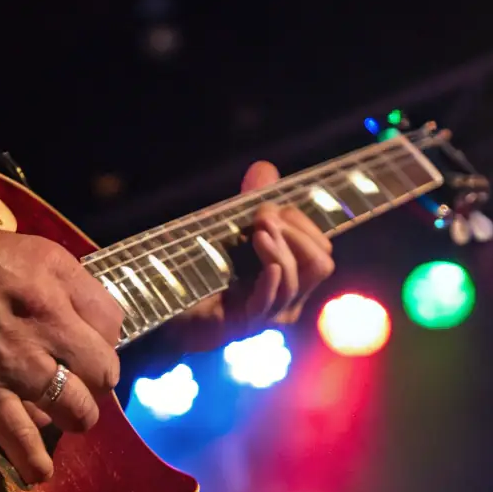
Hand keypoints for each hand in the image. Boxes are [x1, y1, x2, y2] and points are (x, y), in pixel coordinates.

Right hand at [0, 216, 124, 483]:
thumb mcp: (21, 248)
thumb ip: (55, 281)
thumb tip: (73, 317)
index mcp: (57, 280)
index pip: (113, 323)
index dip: (102, 339)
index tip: (83, 348)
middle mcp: (48, 321)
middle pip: (103, 371)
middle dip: (94, 382)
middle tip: (75, 383)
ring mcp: (17, 363)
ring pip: (76, 410)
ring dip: (72, 419)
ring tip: (58, 418)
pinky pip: (23, 440)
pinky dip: (34, 462)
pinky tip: (37, 470)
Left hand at [175, 161, 335, 350]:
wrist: (171, 308)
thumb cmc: (204, 271)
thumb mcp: (232, 229)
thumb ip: (251, 201)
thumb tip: (265, 168)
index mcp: (292, 276)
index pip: (321, 248)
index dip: (302, 224)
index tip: (270, 209)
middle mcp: (288, 298)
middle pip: (321, 264)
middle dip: (296, 234)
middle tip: (263, 218)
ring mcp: (269, 314)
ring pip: (294, 280)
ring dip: (279, 250)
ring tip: (257, 231)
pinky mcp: (245, 324)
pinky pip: (270, 302)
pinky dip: (271, 280)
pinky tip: (266, 265)